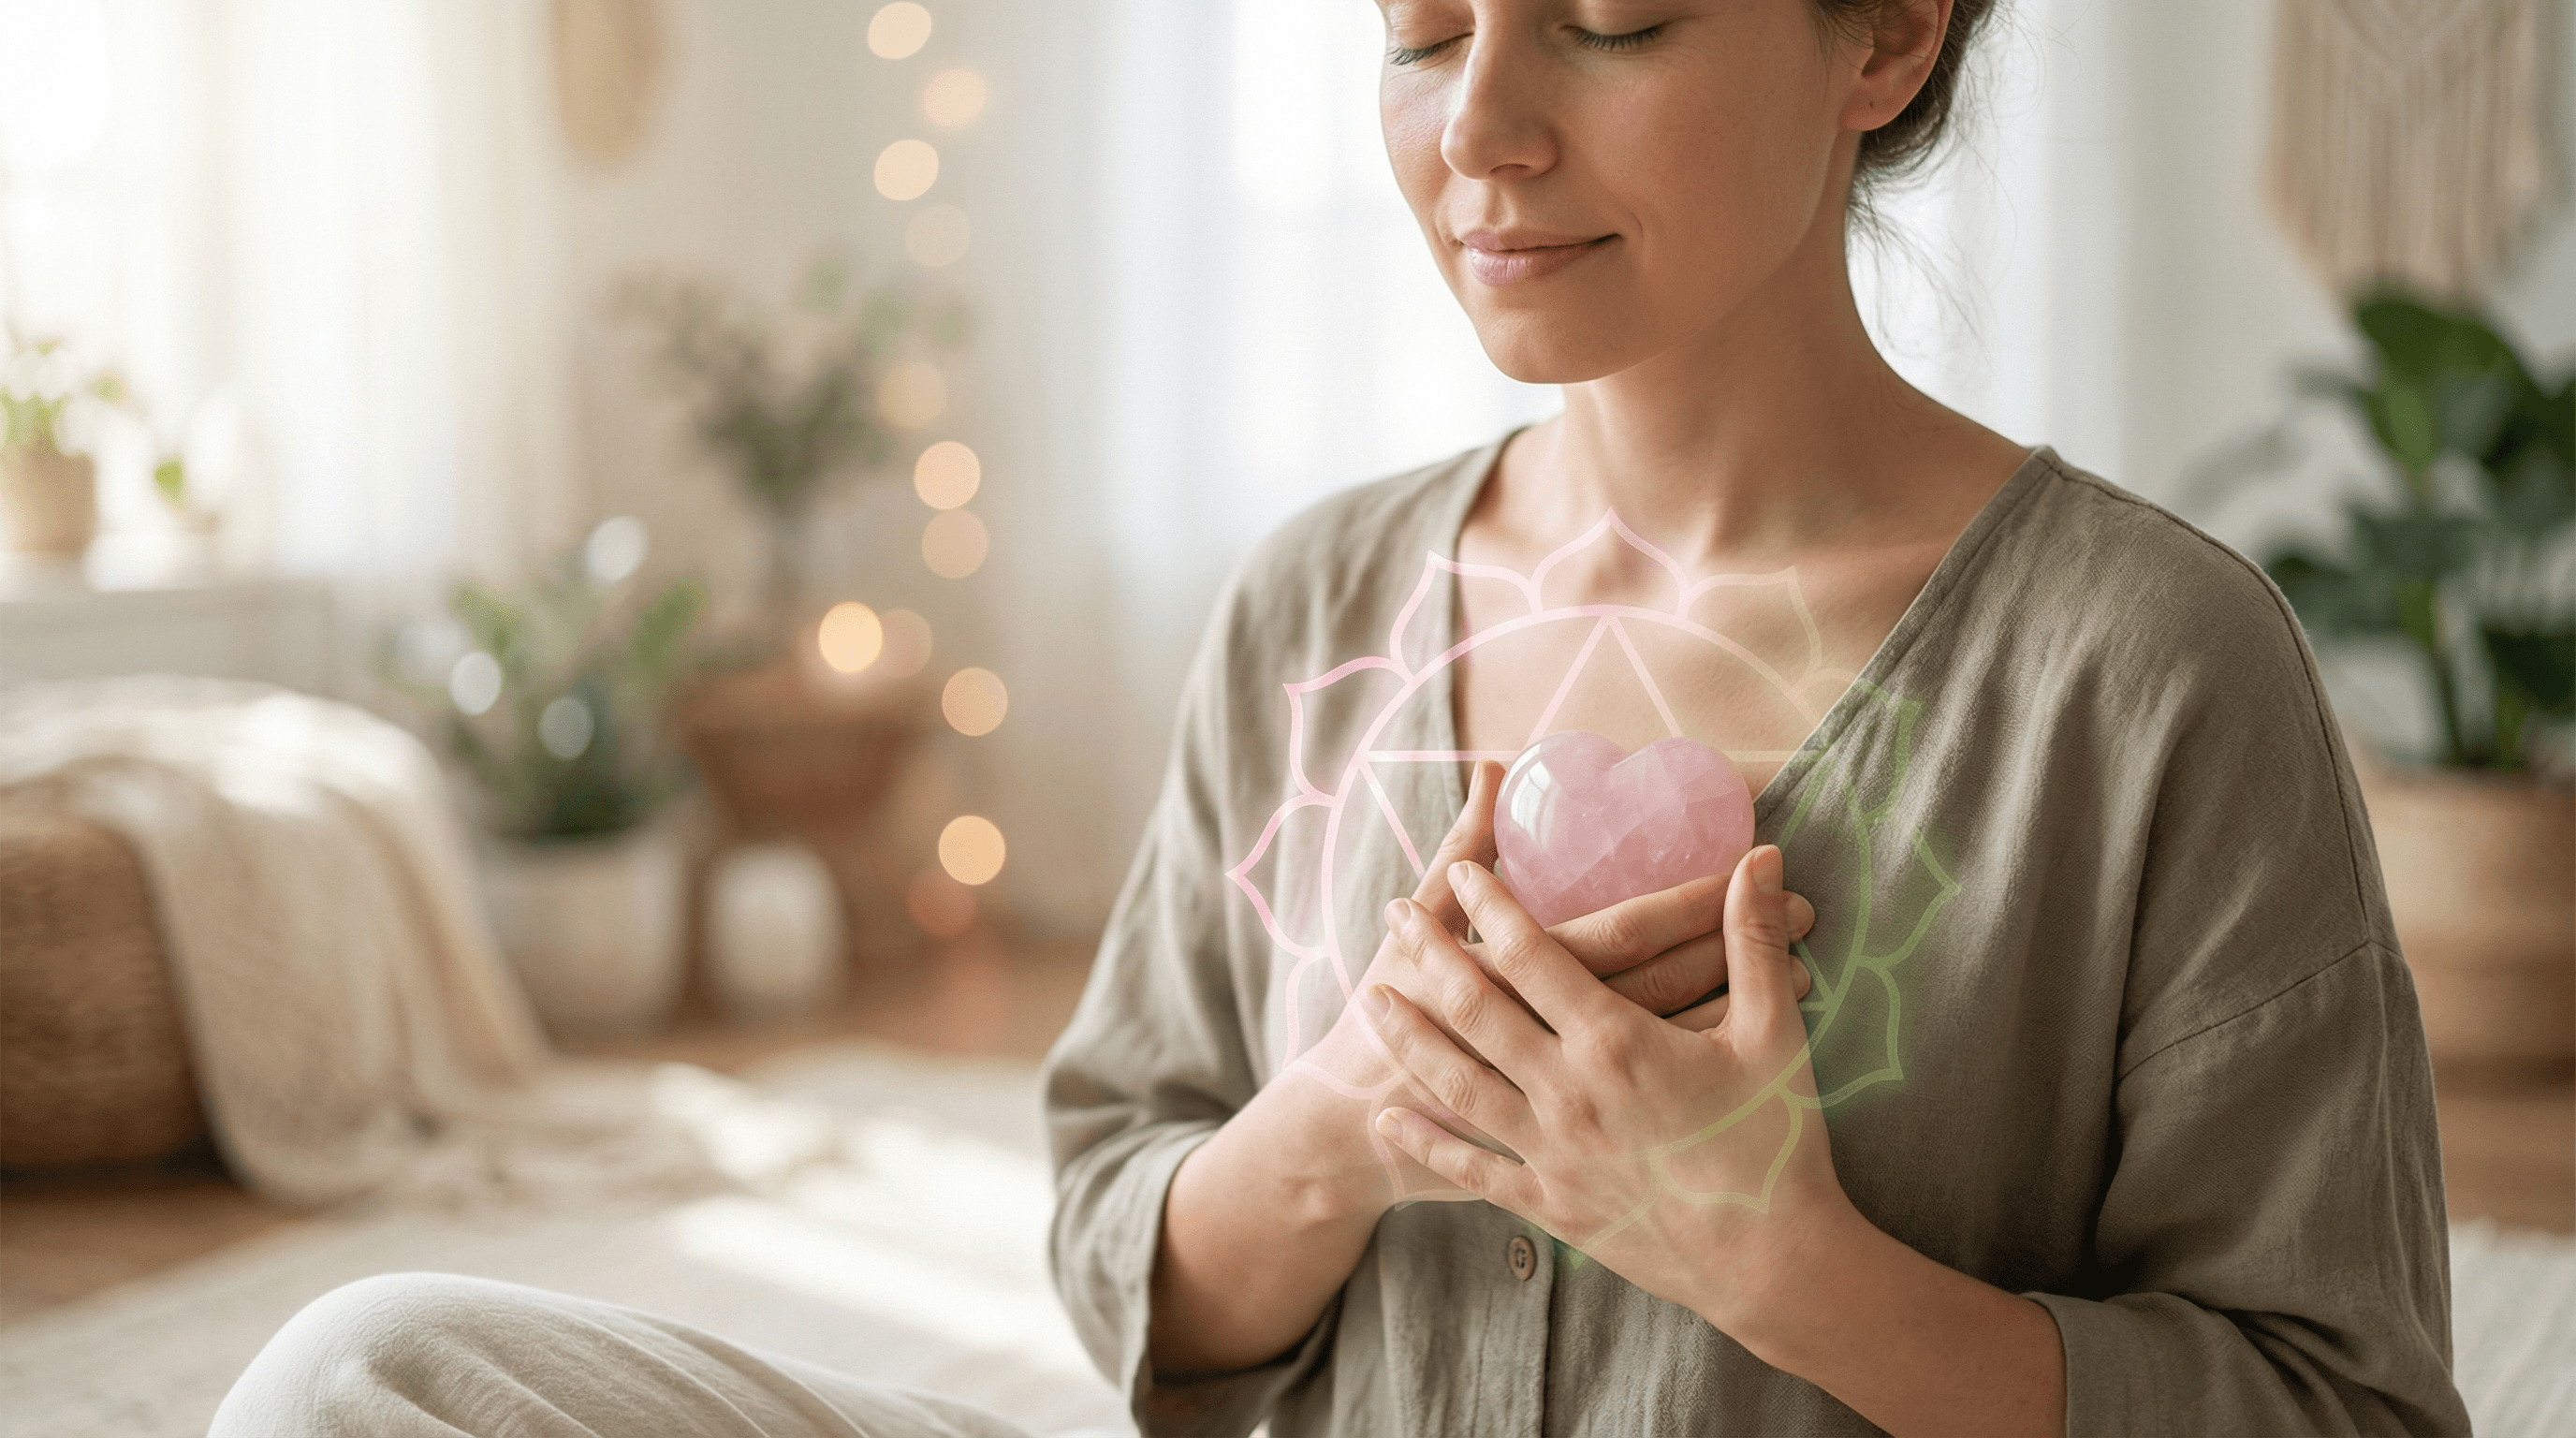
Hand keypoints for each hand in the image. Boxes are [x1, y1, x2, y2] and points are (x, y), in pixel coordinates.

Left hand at [1363, 844, 1854, 1328]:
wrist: (1772, 1262)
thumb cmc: (1778, 1143)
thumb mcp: (1773, 1034)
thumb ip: (1753, 942)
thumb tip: (1762, 855)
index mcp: (1616, 1042)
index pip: (1534, 955)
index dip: (1493, 908)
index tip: (1465, 873)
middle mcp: (1567, 1091)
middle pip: (1476, 1008)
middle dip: (1430, 954)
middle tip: (1394, 913)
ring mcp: (1550, 1152)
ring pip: (1456, 1082)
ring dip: (1409, 1035)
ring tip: (1373, 997)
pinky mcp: (1548, 1204)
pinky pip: (1470, 1168)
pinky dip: (1423, 1141)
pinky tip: (1388, 1116)